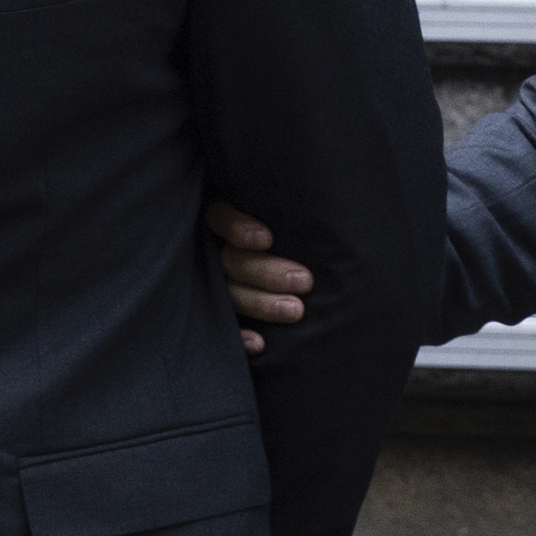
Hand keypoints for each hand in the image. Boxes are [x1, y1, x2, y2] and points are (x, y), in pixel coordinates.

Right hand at [204, 197, 312, 356]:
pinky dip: (241, 335)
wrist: (284, 279)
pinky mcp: (215, 313)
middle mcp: (210, 251)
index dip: (236, 228)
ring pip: (230, 294)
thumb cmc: (294, 234)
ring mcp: (209, 284)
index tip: (266, 239)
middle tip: (304, 280)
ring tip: (296, 310)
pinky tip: (260, 344)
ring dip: (261, 303)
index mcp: (221, 221)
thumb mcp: (284, 215)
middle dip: (266, 272)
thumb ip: (288, 209)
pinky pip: (224, 326)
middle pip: (230, 261)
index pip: (217, 217)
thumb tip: (326, 192)